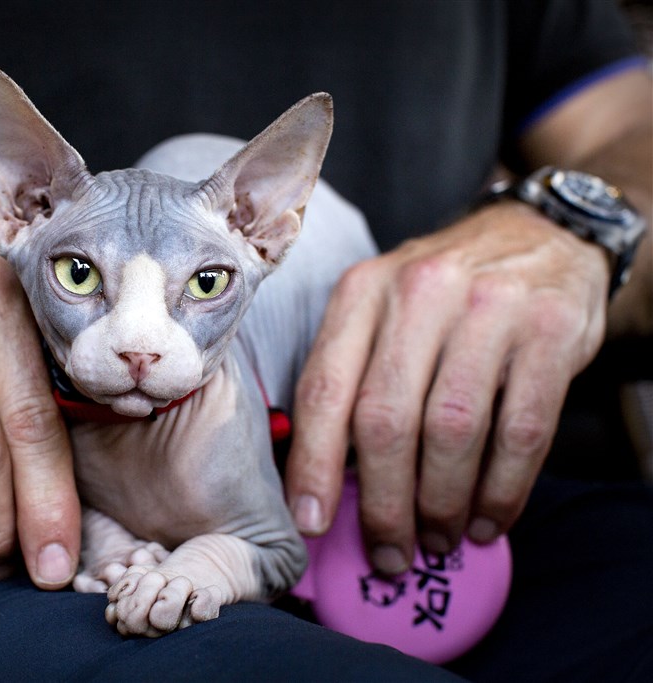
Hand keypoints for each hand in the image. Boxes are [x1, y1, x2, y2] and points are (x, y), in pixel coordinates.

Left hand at [286, 202, 608, 572]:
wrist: (541, 236)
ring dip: (441, 503)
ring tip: (437, 540)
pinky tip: (486, 519)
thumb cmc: (445, 295)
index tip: (311, 522)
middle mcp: (419, 292)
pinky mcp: (550, 331)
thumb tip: (326, 481)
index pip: (325, 387)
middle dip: (383, 503)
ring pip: (452, 431)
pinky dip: (502, 490)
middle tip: (388, 552)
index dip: (313, 463)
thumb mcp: (384, 310)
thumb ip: (354, 376)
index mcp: (363, 291)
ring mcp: (489, 308)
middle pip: (386, 419)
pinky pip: (522, 432)